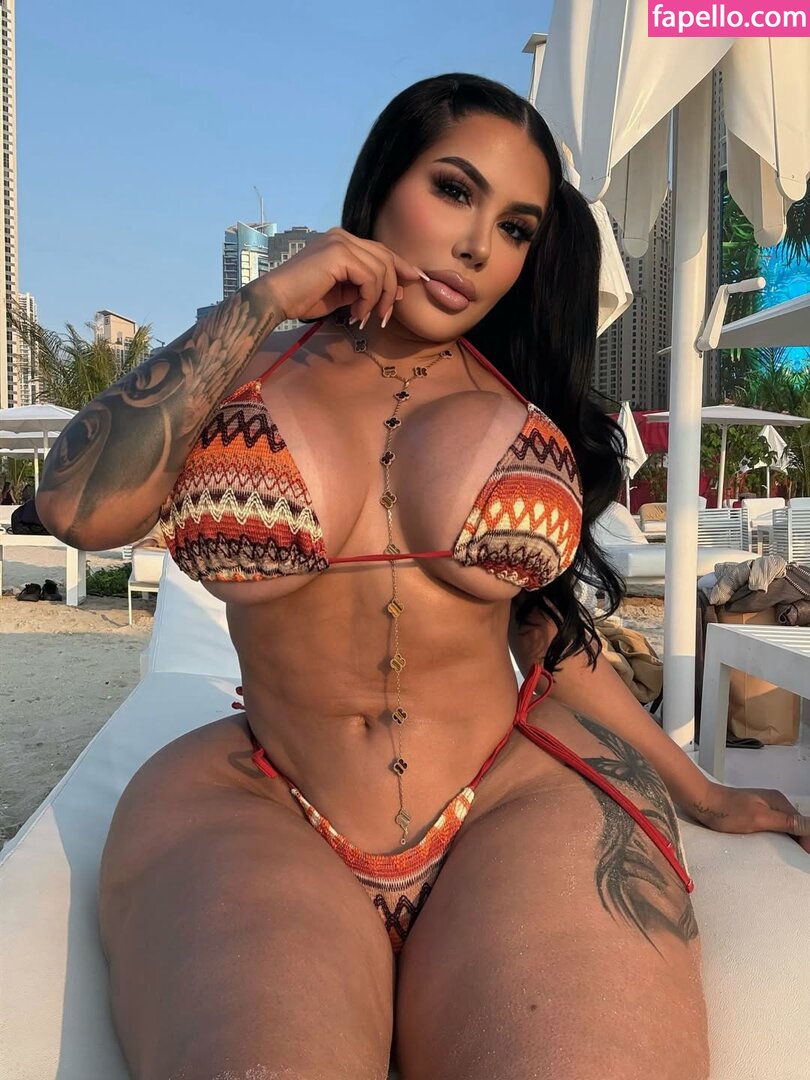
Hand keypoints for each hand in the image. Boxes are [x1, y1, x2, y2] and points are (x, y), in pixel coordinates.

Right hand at [265, 227, 426, 325]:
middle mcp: (343, 236)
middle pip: (385, 258)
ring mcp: (340, 242)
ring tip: (365, 317)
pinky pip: (370, 277)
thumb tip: (396, 291)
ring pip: (381, 269)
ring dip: (379, 299)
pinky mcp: (338, 254)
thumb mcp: (343, 293)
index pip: (381, 251)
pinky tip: (356, 313)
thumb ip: (366, 287)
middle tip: (385, 315)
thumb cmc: (304, 298)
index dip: (401, 266)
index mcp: (342, 241)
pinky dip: (368, 298)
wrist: (276, 299)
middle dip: (393, 289)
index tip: (416, 282)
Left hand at [690, 782, 809, 852]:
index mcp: (779, 801)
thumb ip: (785, 822)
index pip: (803, 824)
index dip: (806, 842)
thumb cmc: (727, 810)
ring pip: (784, 827)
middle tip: (798, 860)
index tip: (804, 858)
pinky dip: (776, 838)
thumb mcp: (758, 818)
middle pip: (795, 825)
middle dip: (800, 842)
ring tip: (789, 857)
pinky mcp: (753, 813)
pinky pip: (772, 827)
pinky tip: (773, 848)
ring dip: (789, 841)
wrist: (702, 801)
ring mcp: (763, 807)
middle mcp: (774, 803)